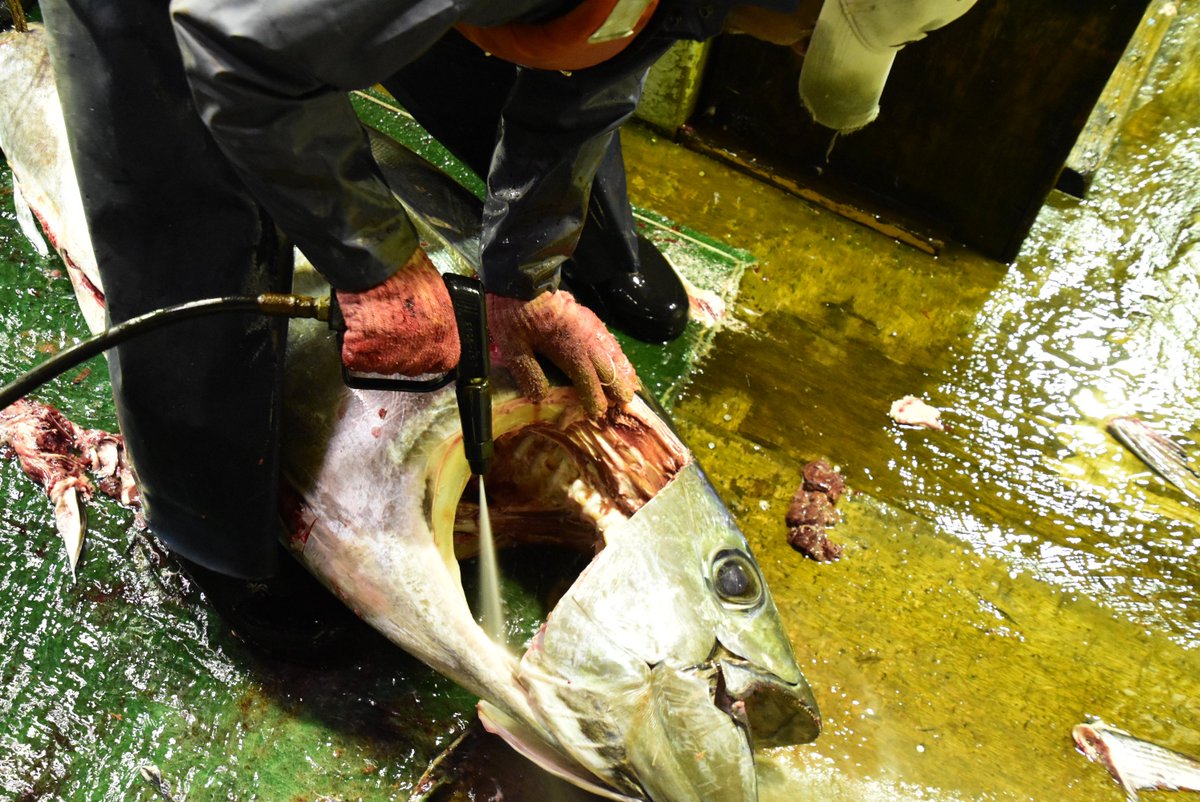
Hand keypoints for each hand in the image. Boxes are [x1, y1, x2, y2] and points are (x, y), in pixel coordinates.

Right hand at [337, 249, 459, 375]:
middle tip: (389, 325)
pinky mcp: (363, 352)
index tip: (413, 341)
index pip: (437, 364)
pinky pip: (355, 359)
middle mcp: (421, 355)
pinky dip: (351, 345)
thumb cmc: (409, 272)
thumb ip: (436, 325)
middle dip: (397, 350)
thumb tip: (428, 331)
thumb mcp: (439, 301)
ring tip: (374, 319)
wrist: (380, 261)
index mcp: (445, 344)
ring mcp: (391, 357)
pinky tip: (359, 323)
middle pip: (407, 366)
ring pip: (380, 366)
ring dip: (374, 348)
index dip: (421, 351)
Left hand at [488, 290, 637, 417]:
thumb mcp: (511, 342)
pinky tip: (620, 359)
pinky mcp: (586, 317)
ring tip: (631, 385)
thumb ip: (526, 370)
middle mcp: (585, 337)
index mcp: (568, 346)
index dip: (593, 398)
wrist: (521, 275)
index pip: (587, 378)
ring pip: (613, 351)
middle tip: (625, 404)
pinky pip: (609, 339)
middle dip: (617, 386)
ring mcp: (588, 325)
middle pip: (608, 366)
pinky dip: (618, 353)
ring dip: (622, 370)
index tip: (597, 414)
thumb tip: (540, 397)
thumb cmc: (513, 310)